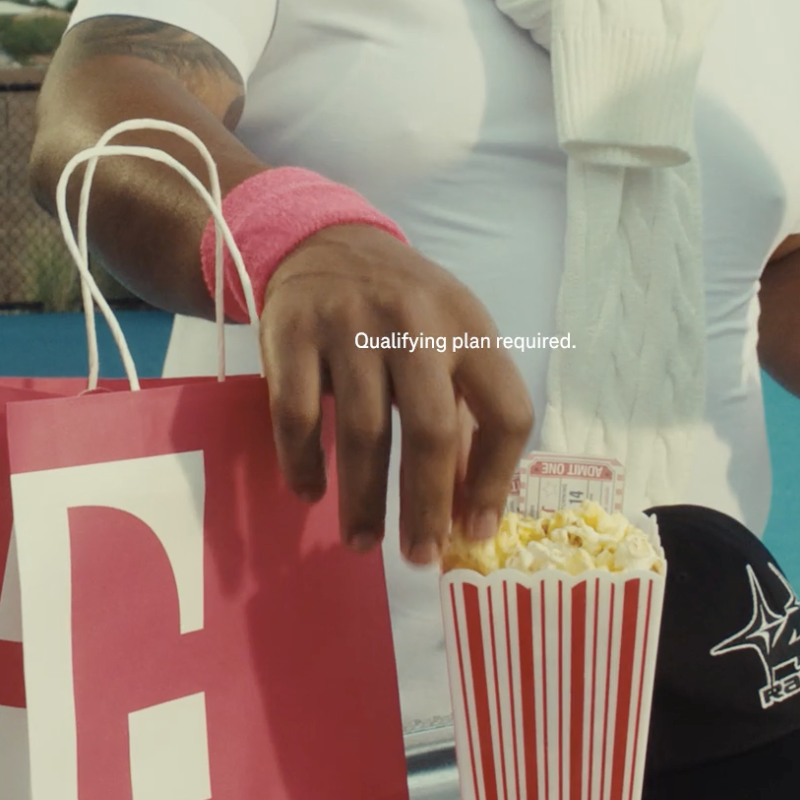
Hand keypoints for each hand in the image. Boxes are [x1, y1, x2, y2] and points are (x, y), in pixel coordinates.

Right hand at [258, 223, 533, 562]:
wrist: (324, 242)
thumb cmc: (400, 309)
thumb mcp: (448, 339)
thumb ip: (462, 414)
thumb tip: (469, 512)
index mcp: (469, 327)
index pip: (506, 410)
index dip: (496, 480)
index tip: (475, 530)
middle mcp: (415, 323)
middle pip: (431, 429)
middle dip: (427, 506)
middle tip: (419, 556)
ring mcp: (351, 324)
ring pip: (364, 430)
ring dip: (364, 500)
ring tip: (364, 541)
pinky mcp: (293, 333)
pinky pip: (299, 415)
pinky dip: (304, 464)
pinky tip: (310, 491)